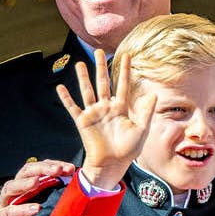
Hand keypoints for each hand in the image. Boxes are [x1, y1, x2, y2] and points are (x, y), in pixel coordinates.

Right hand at [0, 158, 76, 215]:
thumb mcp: (52, 214)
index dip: (54, 165)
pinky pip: (8, 213)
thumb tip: (89, 194)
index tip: (71, 168)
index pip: (40, 169)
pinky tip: (35, 208)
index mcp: (30, 187)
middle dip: (43, 169)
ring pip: (11, 187)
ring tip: (39, 182)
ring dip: (26, 183)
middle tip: (58, 170)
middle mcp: (17, 193)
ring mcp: (7, 206)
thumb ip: (62, 202)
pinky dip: (21, 210)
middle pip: (26, 172)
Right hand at [55, 50, 155, 189]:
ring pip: (87, 91)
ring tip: (79, 63)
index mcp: (120, 109)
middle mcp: (106, 108)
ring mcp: (93, 114)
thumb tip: (154, 94)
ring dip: (83, 78)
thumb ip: (146, 112)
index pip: (122, 85)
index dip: (124, 71)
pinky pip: (73, 107)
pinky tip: (61, 87)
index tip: (127, 56)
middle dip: (101, 67)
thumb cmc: (128, 150)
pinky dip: (66, 98)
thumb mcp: (141, 130)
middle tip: (98, 51)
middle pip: (103, 83)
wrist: (112, 164)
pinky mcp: (82, 122)